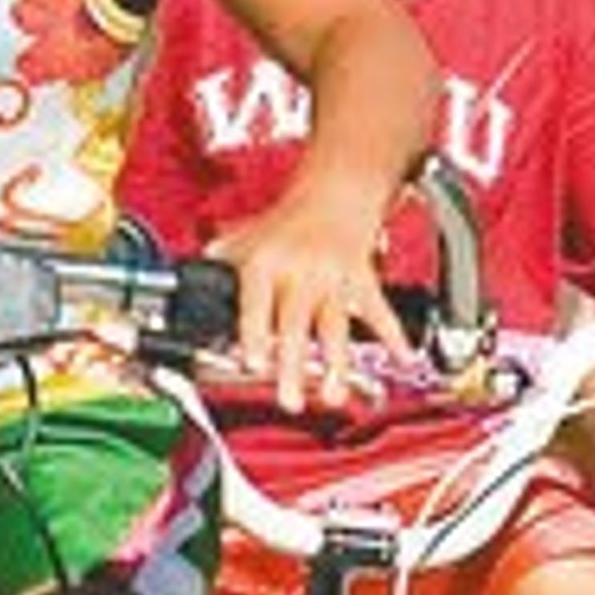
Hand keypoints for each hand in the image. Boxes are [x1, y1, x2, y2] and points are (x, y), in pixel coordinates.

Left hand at [208, 193, 406, 412]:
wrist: (335, 193)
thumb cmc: (286, 221)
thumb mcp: (245, 236)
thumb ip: (219, 261)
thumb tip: (191, 279)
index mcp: (266, 264)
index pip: (256, 303)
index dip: (254, 335)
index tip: (253, 365)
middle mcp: (300, 272)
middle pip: (295, 325)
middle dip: (292, 366)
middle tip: (289, 401)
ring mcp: (334, 280)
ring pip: (335, 327)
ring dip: (336, 364)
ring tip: (333, 395)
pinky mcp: (363, 282)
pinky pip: (379, 313)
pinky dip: (394, 336)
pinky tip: (403, 359)